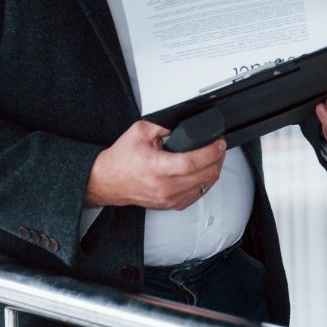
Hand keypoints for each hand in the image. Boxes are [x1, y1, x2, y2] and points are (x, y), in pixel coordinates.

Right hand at [85, 121, 225, 210]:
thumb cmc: (122, 159)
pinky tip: (203, 172)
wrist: (107, 181)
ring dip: (214, 170)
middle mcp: (165, 187)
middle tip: (219, 146)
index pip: (192, 162)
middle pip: (204, 175)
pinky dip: (204, 182)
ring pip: (205, 186)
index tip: (219, 142)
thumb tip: (184, 121)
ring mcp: (169, 198)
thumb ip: (164, 124)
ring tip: (213, 157)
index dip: (211, 151)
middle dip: (218, 158)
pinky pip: (197, 195)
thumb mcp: (140, 131)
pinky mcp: (171, 205)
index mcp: (157, 168)